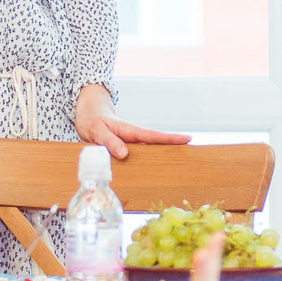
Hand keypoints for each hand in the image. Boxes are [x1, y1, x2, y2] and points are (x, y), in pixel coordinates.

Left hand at [75, 84, 189, 159]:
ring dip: (164, 152)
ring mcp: (132, 141)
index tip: (187, 138)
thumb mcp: (96, 130)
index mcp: (128, 130)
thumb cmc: (92, 120)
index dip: (169, 138)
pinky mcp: (127, 146)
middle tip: (193, 149)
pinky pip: (141, 152)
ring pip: (151, 147)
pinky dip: (150, 157)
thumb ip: (109, 142)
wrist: (88, 114)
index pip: (152, 135)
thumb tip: (125, 154)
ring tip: (181, 160)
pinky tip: (157, 167)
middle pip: (157, 141)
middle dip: (174, 144)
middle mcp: (133, 135)